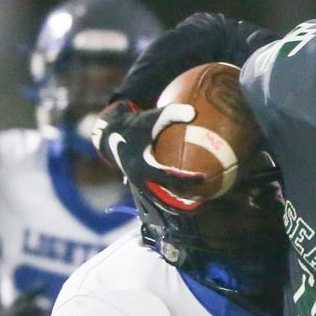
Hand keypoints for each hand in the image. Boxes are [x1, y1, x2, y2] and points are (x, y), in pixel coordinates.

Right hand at [91, 100, 207, 207]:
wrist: (112, 136)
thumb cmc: (135, 125)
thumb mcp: (153, 117)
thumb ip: (173, 113)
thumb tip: (194, 112)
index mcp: (142, 165)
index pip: (168, 175)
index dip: (186, 178)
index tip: (203, 177)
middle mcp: (140, 180)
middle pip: (166, 196)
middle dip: (183, 200)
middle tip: (203, 199)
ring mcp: (140, 185)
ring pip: (162, 200)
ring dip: (178, 203)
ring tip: (198, 203)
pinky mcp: (141, 186)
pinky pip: (159, 195)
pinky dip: (172, 197)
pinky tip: (188, 195)